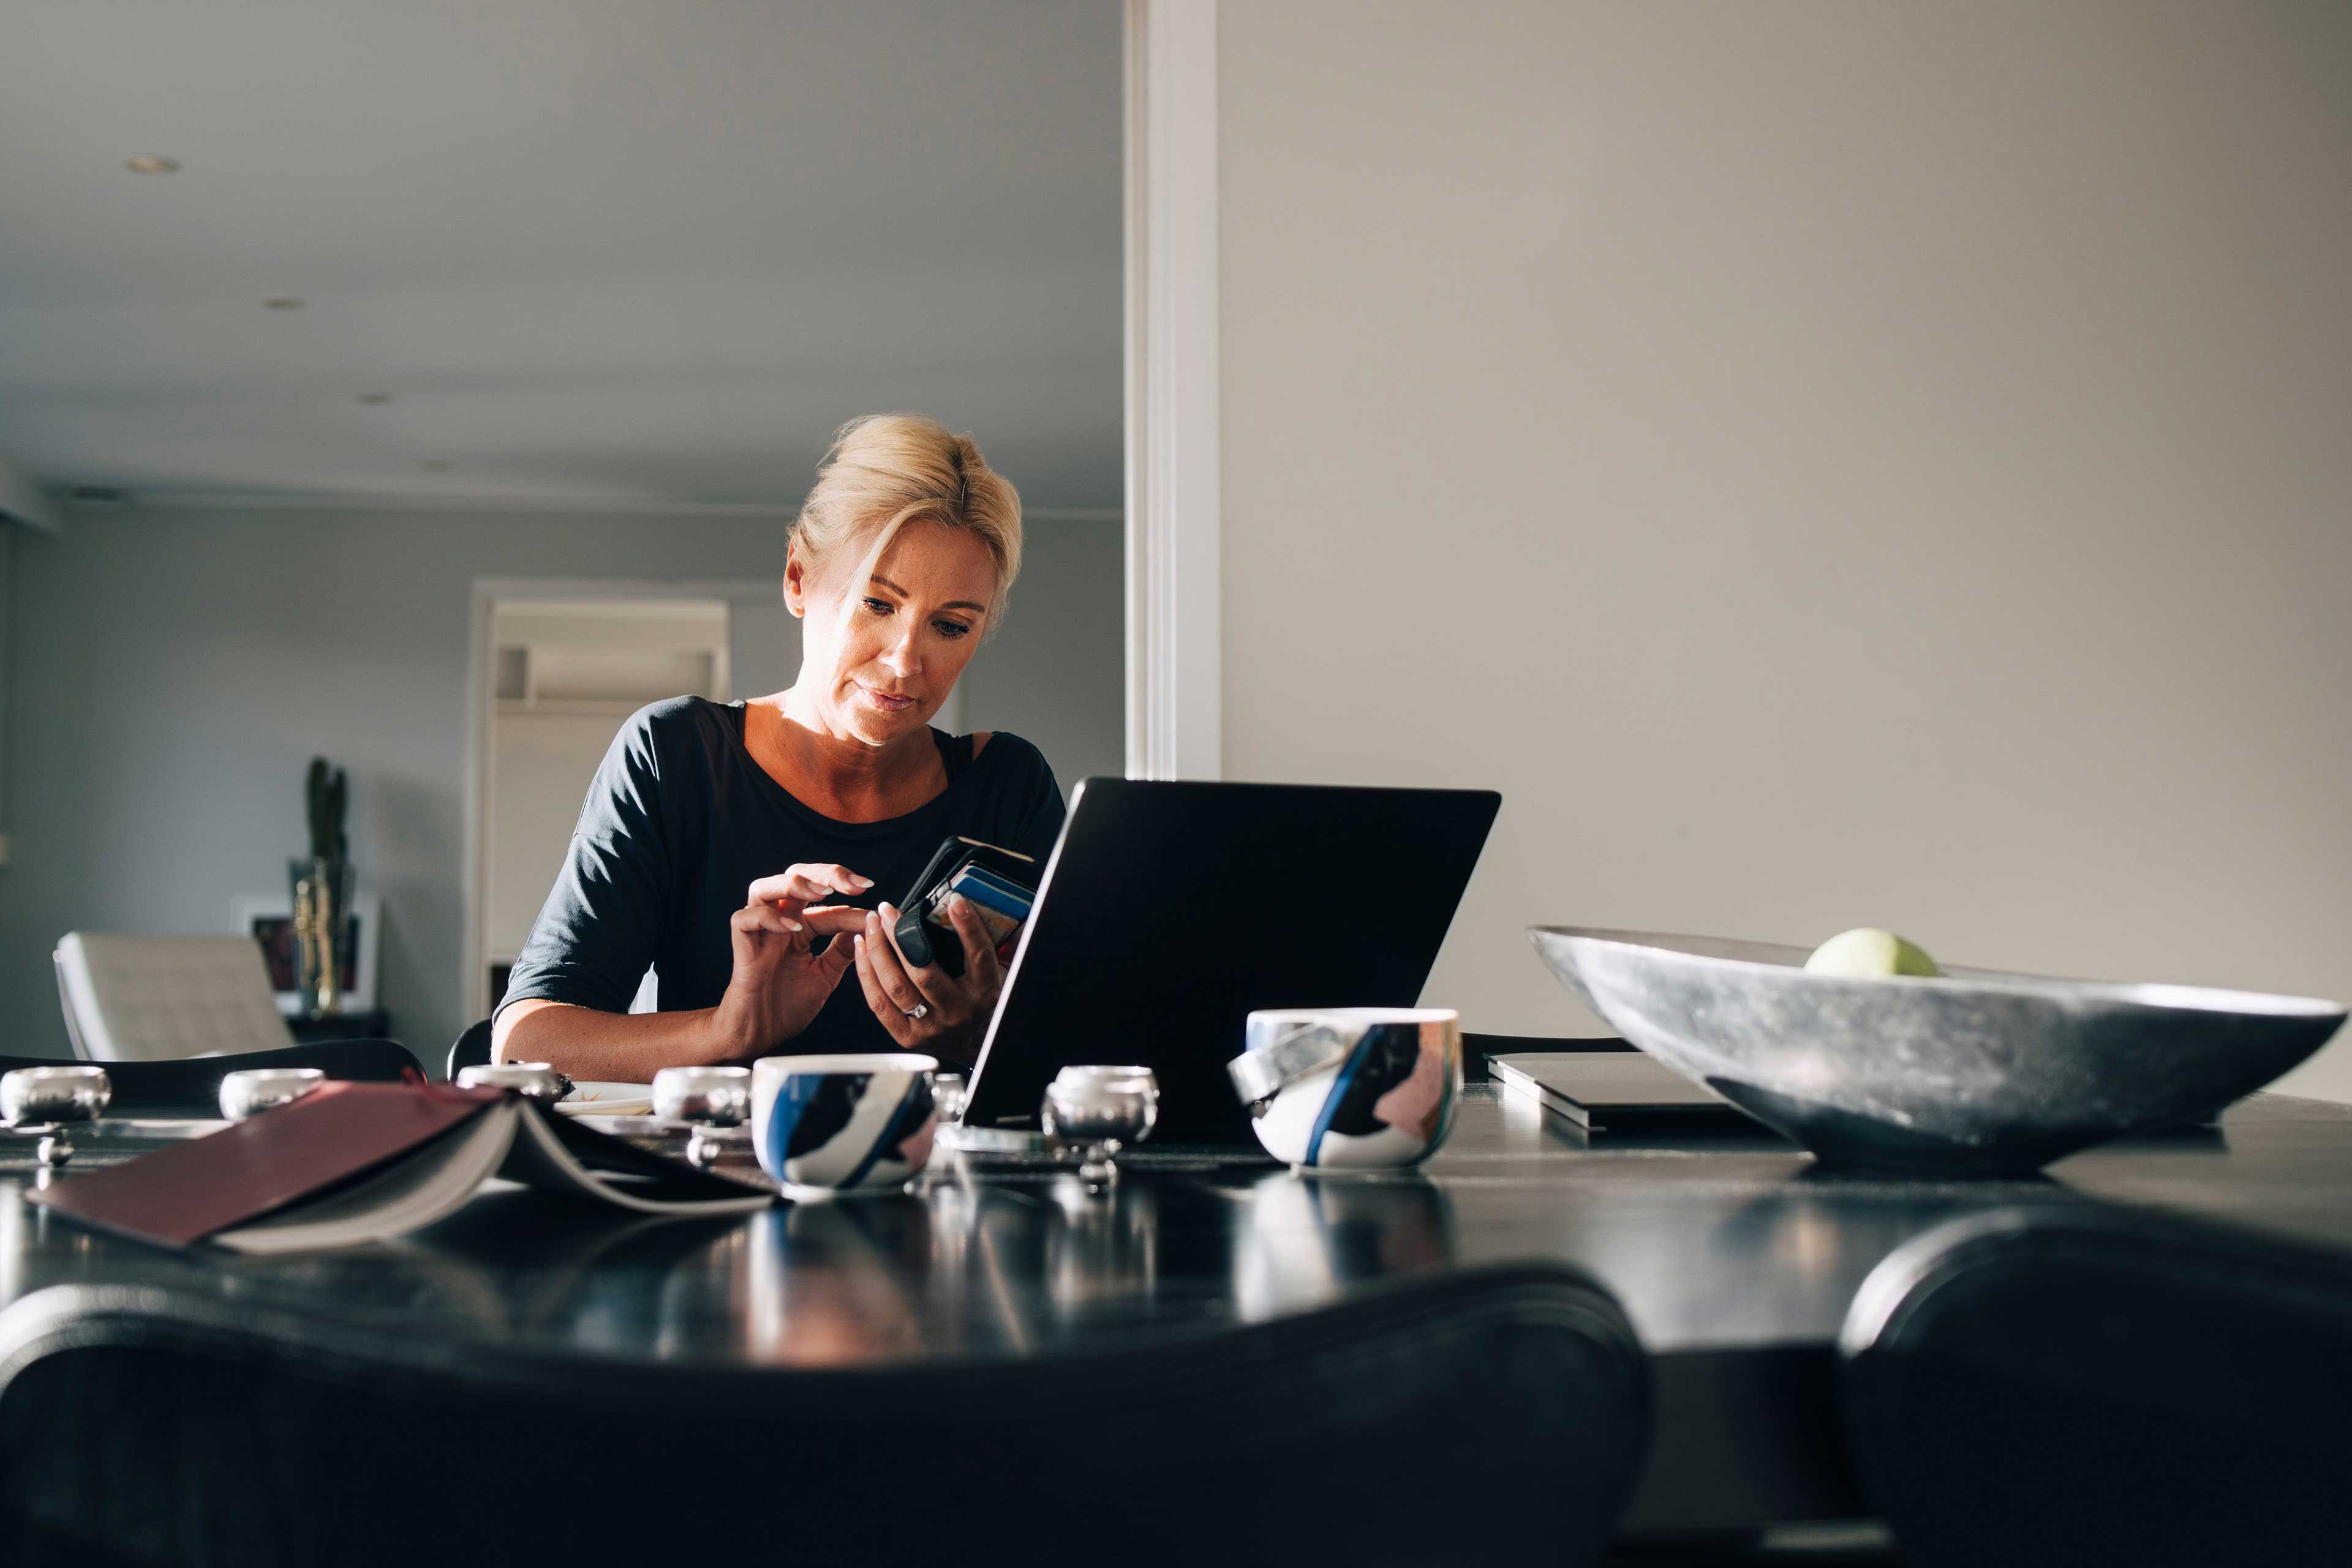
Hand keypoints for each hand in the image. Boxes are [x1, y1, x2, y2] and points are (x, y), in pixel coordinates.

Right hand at [708, 864, 870, 1058]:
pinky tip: (794, 928)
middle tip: (853, 883)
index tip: (872, 895)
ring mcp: (758, 933)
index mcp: (798, 925)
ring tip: (822, 892)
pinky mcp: (742, 948)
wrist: (761, 1034)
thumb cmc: (786, 1006)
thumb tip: (866, 924)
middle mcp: (777, 922)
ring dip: (794, 884)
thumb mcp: (825, 974)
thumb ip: (842, 949)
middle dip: (825, 873)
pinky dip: (768, 918)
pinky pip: (744, 919)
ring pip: (763, 888)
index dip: (848, 892)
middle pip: (794, 876)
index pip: (824, 897)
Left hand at [852, 896, 1006, 1067]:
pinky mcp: (908, 1037)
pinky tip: (863, 950)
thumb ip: (1005, 946)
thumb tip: (1018, 915)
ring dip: (878, 951)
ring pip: (896, 986)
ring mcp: (930, 1026)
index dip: (967, 926)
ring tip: (871, 925)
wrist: (979, 1048)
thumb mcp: (1005, 975)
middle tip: (889, 910)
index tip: (955, 900)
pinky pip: (879, 1004)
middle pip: (923, 969)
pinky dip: (867, 974)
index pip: (978, 955)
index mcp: (985, 992)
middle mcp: (958, 1010)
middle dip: (901, 935)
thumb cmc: (988, 1004)